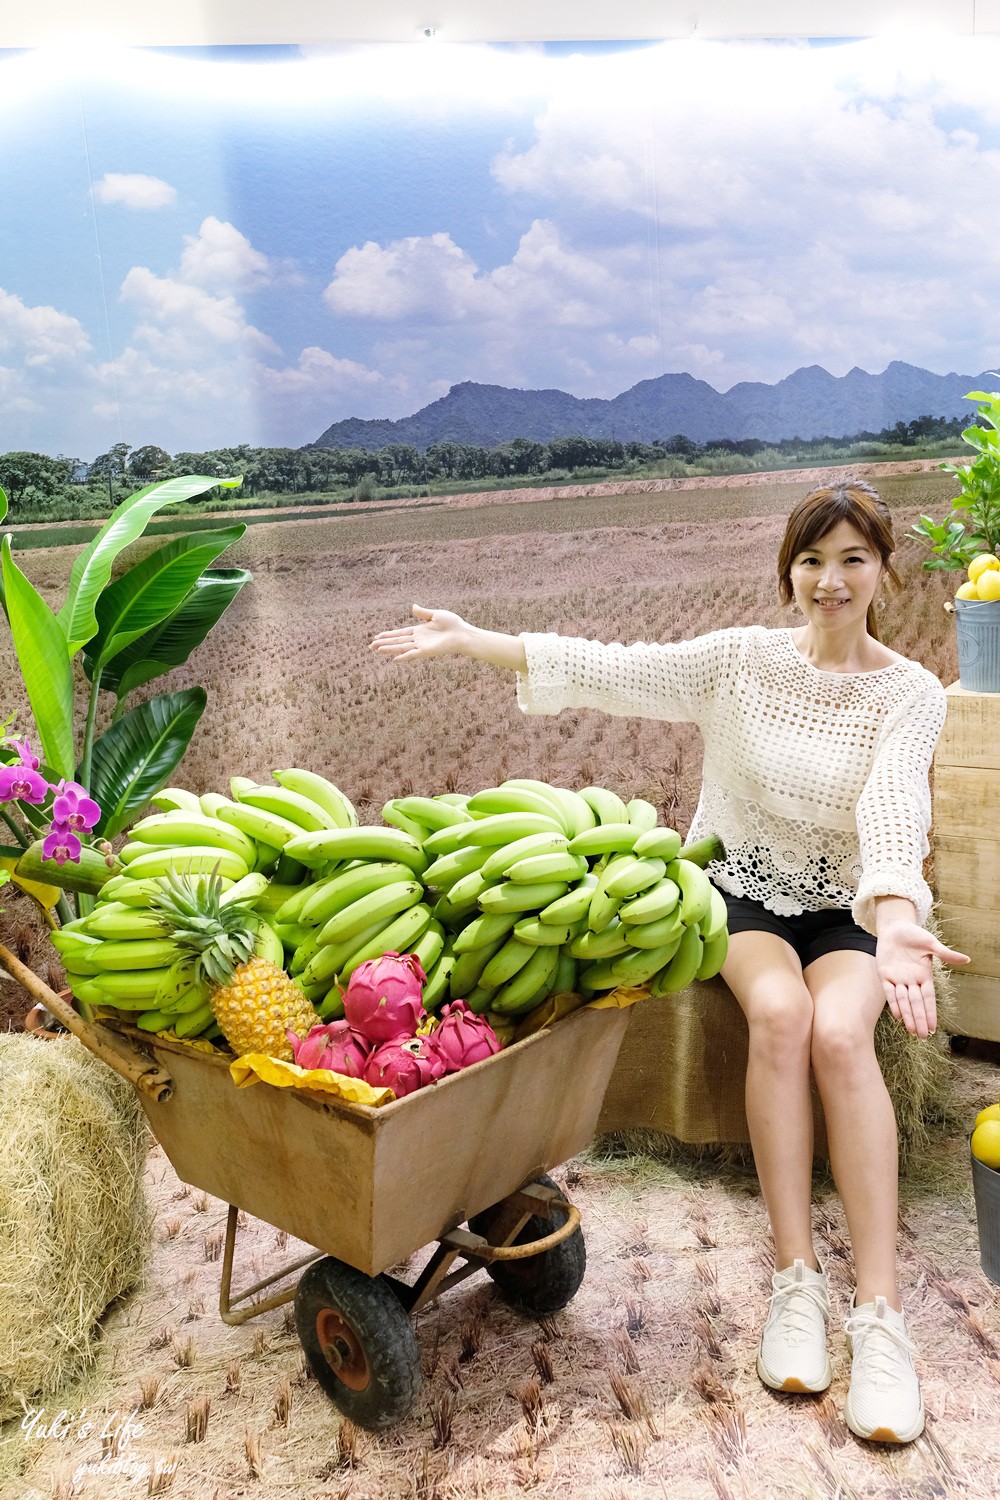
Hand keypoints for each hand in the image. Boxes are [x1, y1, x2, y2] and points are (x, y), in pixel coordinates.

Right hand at [370, 604, 471, 662]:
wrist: (462, 633)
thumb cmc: (453, 624)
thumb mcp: (436, 614)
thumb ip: (423, 613)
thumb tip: (413, 606)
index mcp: (419, 630)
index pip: (401, 633)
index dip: (389, 635)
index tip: (378, 636)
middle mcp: (418, 639)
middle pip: (397, 641)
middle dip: (384, 643)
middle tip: (371, 646)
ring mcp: (421, 646)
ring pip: (401, 647)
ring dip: (389, 649)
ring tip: (376, 650)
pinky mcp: (426, 651)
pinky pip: (412, 654)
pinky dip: (403, 657)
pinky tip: (394, 659)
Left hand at [875, 922, 969, 1038]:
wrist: (895, 927)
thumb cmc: (914, 935)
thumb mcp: (931, 944)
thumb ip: (946, 954)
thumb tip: (966, 959)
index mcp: (924, 976)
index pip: (928, 999)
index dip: (930, 1013)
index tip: (933, 1027)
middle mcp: (911, 981)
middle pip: (916, 1004)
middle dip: (919, 1019)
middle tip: (922, 1036)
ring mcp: (898, 979)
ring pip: (903, 1001)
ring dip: (907, 1015)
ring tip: (911, 1031)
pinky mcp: (884, 974)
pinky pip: (889, 992)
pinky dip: (893, 1003)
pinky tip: (897, 1015)